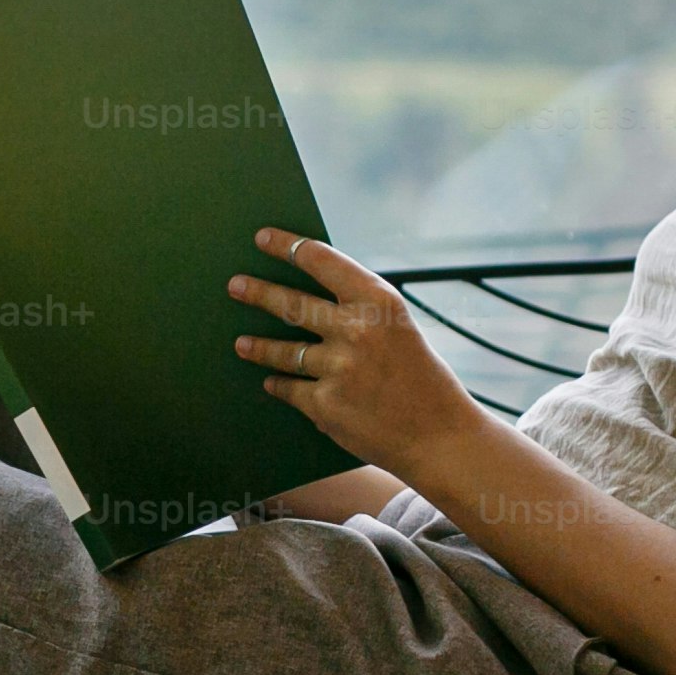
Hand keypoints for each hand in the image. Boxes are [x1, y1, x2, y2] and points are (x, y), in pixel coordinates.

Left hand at [229, 229, 484, 475]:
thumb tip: (310, 292)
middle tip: (235, 285)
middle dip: (258, 292)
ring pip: (284, 352)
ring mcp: (338, 369)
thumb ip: (361, 311)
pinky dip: (279, 385)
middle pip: (292, 304)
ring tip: (241, 343)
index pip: (322, 260)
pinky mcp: (325, 405)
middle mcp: (356, 330)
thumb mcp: (399, 329)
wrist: (440, 437)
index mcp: (379, 302)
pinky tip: (270, 382)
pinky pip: (290, 388)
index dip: (287, 246)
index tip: (262, 237)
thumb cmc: (422, 378)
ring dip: (258, 347)